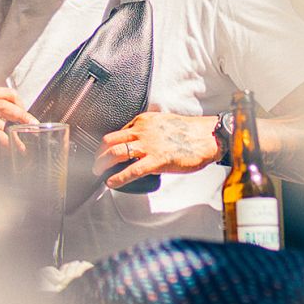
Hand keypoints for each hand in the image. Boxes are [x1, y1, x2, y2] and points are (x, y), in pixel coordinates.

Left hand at [94, 108, 222, 189]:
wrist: (208, 137)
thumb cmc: (190, 133)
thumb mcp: (163, 124)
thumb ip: (149, 131)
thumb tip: (139, 144)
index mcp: (144, 121)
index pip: (118, 132)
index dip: (107, 144)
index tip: (103, 153)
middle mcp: (143, 130)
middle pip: (111, 141)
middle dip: (99, 154)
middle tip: (96, 164)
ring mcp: (149, 145)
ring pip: (116, 153)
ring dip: (103, 164)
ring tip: (99, 172)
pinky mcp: (157, 160)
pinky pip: (132, 170)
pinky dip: (118, 177)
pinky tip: (112, 182)